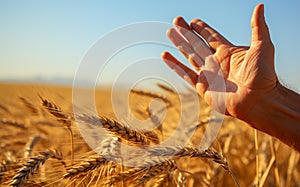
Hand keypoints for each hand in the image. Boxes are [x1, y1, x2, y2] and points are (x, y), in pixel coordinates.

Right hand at [162, 4, 277, 119]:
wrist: (259, 101)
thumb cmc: (264, 76)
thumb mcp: (263, 47)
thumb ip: (258, 27)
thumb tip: (260, 6)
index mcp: (228, 52)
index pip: (211, 36)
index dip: (202, 28)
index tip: (192, 21)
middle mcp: (216, 62)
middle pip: (197, 43)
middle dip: (186, 32)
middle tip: (176, 21)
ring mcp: (208, 74)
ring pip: (189, 55)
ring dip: (179, 44)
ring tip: (169, 33)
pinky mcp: (202, 87)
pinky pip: (185, 74)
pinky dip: (175, 65)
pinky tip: (166, 56)